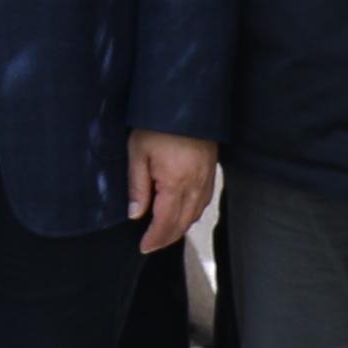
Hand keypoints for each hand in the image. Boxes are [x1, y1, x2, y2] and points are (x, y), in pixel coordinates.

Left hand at [128, 130, 219, 247]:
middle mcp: (195, 186)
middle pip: (182, 223)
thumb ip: (137, 186)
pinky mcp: (212, 172)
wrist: (186, 101)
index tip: (144, 246)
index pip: (165, 223)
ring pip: (195, 215)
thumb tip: (135, 214)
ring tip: (164, 233)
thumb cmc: (158, 125)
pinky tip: (183, 213)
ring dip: (180, 228)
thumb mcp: (138, 153)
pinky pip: (204, 202)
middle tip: (152, 245)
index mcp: (175, 184)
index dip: (154, 239)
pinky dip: (193, 214)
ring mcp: (206, 179)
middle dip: (167, 238)